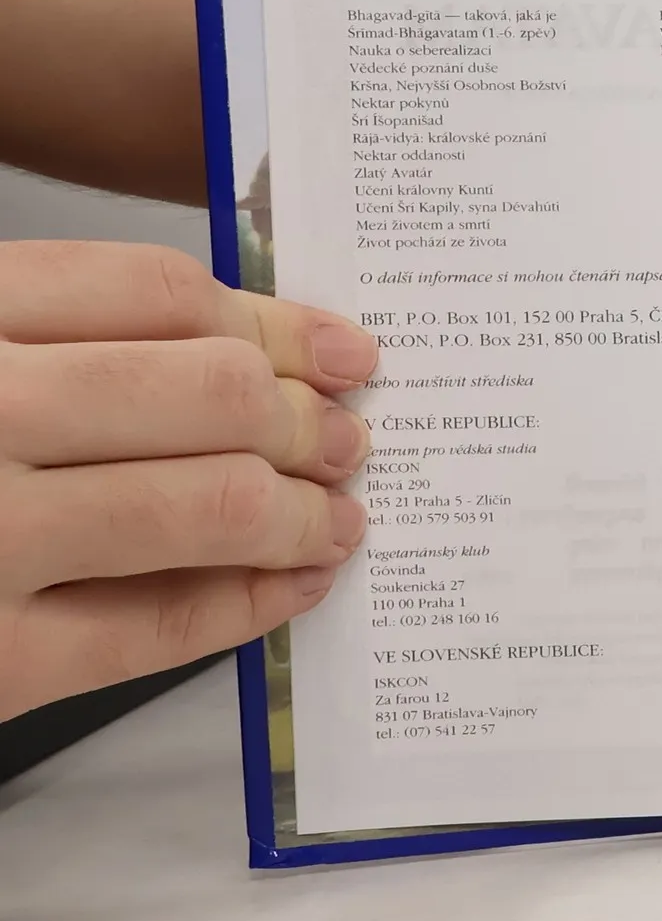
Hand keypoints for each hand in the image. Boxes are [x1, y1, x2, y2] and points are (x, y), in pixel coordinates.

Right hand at [0, 242, 374, 720]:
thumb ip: (52, 334)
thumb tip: (245, 349)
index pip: (159, 293)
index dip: (276, 322)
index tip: (341, 349)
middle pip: (209, 390)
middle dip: (307, 418)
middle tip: (351, 436)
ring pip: (212, 502)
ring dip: (305, 510)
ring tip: (339, 513)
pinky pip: (160, 627)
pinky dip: (253, 602)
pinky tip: (296, 585)